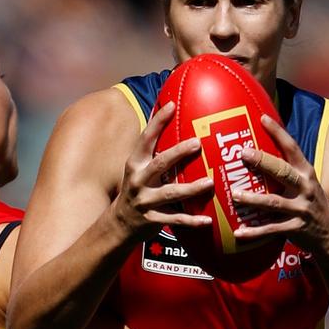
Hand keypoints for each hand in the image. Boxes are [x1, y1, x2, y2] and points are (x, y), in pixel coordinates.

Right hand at [111, 101, 213, 238]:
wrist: (118, 223)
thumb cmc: (136, 188)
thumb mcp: (137, 167)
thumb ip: (151, 148)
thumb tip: (165, 115)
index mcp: (135, 164)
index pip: (145, 139)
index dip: (157, 122)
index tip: (172, 105)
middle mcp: (138, 180)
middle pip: (159, 164)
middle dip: (178, 153)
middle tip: (197, 142)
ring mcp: (145, 201)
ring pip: (170, 193)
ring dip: (190, 188)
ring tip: (210, 182)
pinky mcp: (153, 220)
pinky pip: (175, 219)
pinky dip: (191, 220)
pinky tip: (207, 220)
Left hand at [232, 114, 328, 252]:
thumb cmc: (309, 201)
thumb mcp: (303, 181)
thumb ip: (284, 168)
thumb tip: (256, 149)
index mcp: (305, 172)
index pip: (292, 148)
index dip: (278, 132)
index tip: (263, 118)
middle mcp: (304, 188)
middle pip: (282, 172)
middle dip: (263, 162)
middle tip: (243, 153)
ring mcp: (301, 209)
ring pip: (274, 203)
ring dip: (253, 199)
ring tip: (234, 195)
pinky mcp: (296, 228)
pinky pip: (271, 229)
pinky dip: (254, 232)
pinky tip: (238, 232)